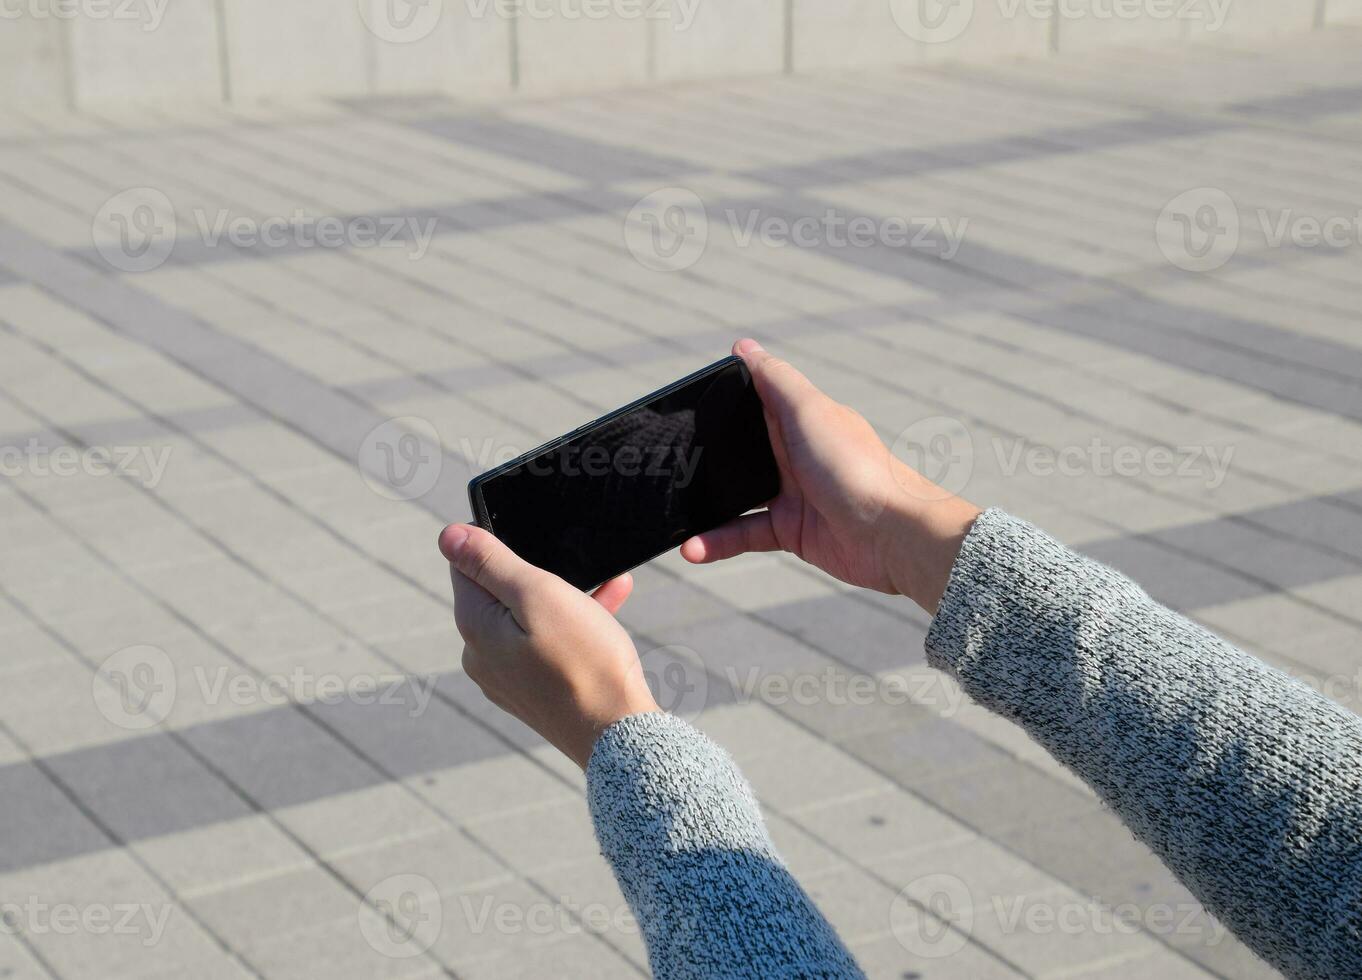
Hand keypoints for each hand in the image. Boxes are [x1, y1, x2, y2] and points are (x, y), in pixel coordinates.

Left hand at [438, 524, 658, 768]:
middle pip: (500, 592)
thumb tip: (449, 535)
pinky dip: (574, 625)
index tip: (534, 539)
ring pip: (531, 618)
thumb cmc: (584, 661)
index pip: (465, 566)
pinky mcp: (536, 693)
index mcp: (475, 627)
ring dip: (566, 596)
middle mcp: (482, 656)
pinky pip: (548, 646)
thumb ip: (491, 563)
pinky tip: (609, 612)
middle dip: (540, 571)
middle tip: (581, 561)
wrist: (619, 733)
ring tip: (611, 584)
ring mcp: (508, 678)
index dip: (497, 544)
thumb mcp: (539, 595)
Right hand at [681, 340, 981, 612]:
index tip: (681, 406)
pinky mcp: (790, 530)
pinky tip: (692, 547)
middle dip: (705, 457)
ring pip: (735, 495)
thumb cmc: (856, 466)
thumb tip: (743, 346)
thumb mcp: (810, 412)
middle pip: (739, 450)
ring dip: (704, 505)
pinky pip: (744, 532)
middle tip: (665, 464)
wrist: (891, 534)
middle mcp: (793, 452)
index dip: (721, 401)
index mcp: (799, 418)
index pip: (754, 400)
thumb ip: (774, 381)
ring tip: (673, 513)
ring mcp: (791, 492)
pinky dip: (717, 540)